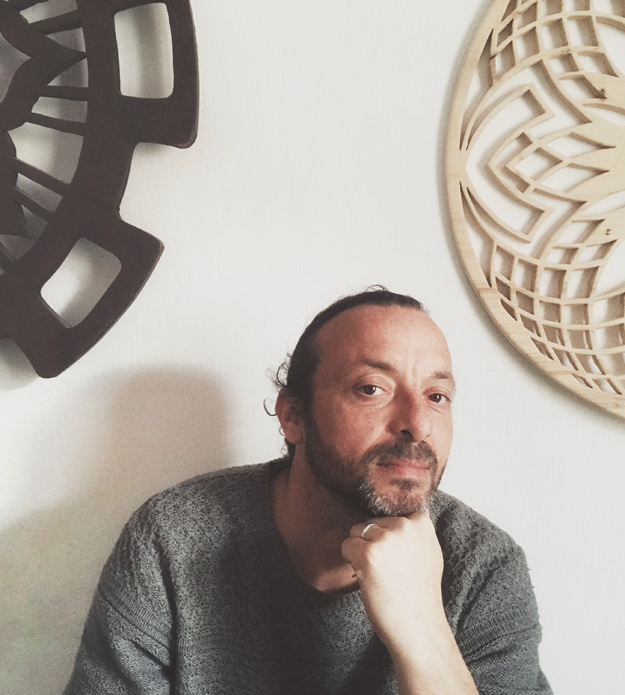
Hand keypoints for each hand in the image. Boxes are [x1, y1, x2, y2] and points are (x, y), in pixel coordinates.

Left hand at [341, 513, 445, 653]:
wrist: (419, 629)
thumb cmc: (420, 596)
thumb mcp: (428, 553)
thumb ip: (413, 533)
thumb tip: (403, 517)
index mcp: (421, 522)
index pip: (387, 518)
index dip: (388, 542)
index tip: (399, 563)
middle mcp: (404, 524)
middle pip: (370, 523)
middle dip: (373, 545)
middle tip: (388, 573)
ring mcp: (386, 538)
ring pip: (356, 533)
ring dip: (360, 553)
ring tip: (379, 576)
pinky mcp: (368, 553)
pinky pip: (346, 546)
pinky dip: (350, 563)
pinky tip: (366, 579)